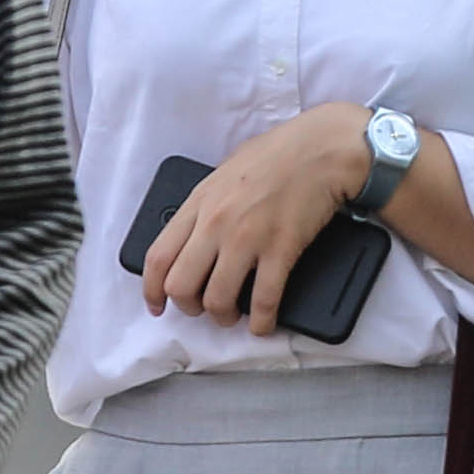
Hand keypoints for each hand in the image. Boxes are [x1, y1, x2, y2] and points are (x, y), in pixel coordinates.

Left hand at [138, 102, 373, 333]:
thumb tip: (196, 230)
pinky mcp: (280, 250)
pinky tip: (264, 324)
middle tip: (202, 307)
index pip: (158, 257)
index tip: (157, 305)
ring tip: (234, 315)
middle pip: (181, 285)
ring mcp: (247, 238)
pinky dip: (261, 321)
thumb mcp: (225, 172)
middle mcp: (216, 223)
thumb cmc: (278, 155)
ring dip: (223, 316)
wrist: (321, 149)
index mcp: (199, 202)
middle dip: (188, 307)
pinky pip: (263, 300)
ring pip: (217, 300)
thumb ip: (206, 204)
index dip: (152, 290)